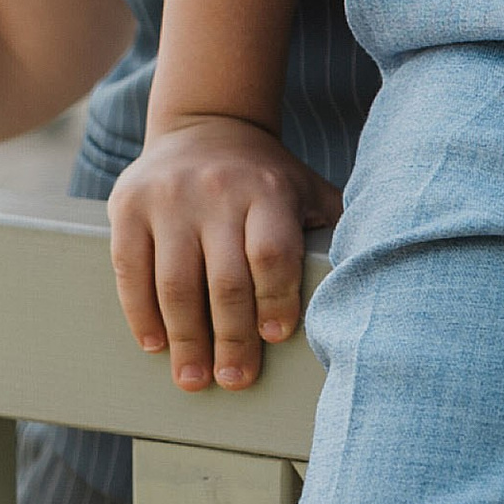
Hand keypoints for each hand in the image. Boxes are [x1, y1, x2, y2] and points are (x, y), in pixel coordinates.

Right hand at [109, 115, 341, 392]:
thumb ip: (333, 229)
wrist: (206, 125)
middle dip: (231, 338)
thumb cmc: (264, 177)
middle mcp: (217, 192)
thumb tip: (374, 282)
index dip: (275, 299)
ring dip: (186, 339)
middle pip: (224, 278)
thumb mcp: (306, 189)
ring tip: (194, 378)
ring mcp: (168, 198)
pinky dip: (141, 313)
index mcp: (267, 191)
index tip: (275, 338)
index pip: (271, 252)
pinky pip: (130, 269)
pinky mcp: (129, 205)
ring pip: (175, 282)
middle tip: (234, 379)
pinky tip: (157, 343)